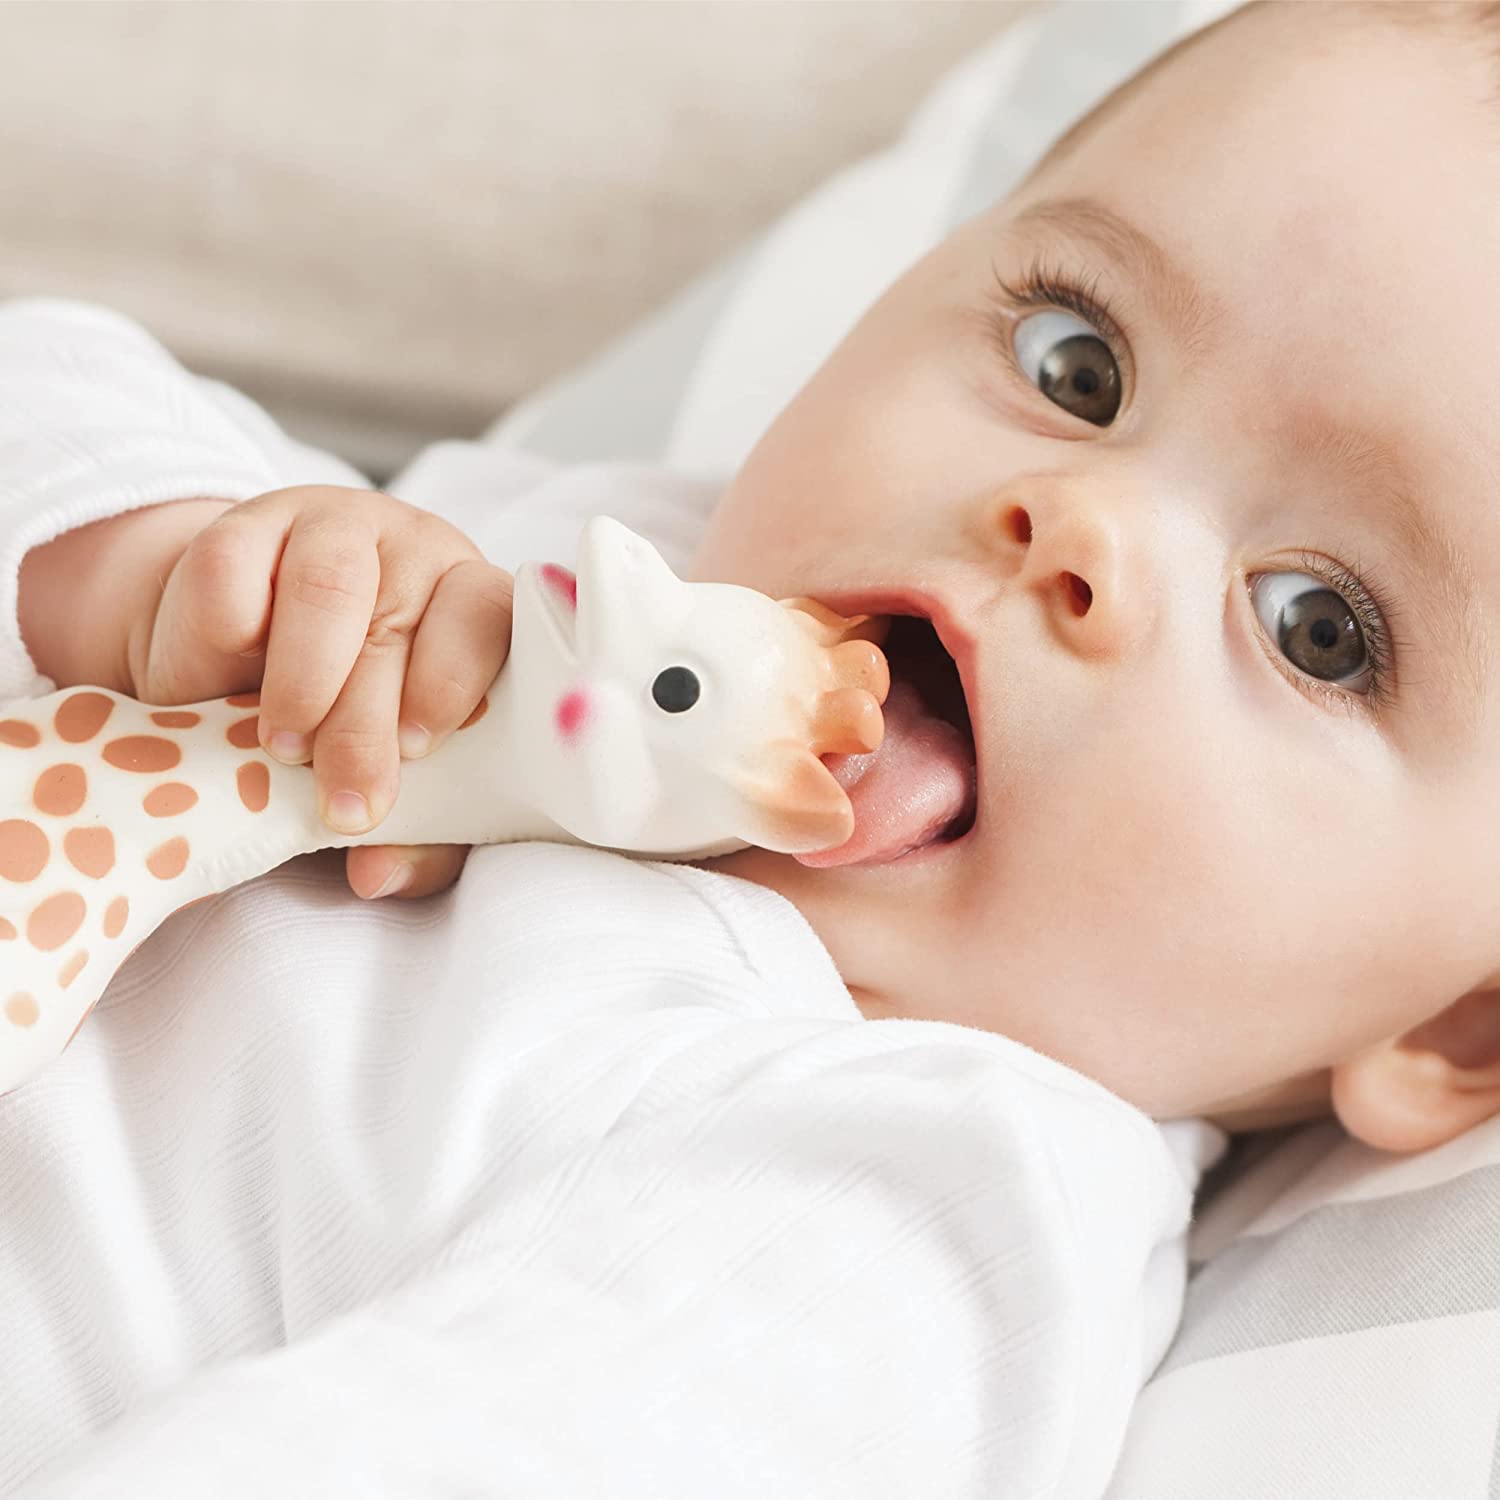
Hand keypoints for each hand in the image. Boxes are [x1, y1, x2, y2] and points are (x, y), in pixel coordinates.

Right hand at [22, 485, 513, 900]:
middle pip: (402, 622)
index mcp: (471, 605)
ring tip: (283, 748)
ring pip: (330, 587)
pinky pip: (236, 569)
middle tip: (346, 801)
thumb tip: (378, 875)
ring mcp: (329, 528)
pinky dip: (231, 631)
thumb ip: (412, 832)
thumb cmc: (341, 723)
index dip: (455, 679)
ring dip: (307, 678)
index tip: (421, 750)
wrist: (228, 662)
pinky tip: (227, 676)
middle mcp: (414, 555)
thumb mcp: (386, 778)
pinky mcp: (242, 527)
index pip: (490, 616)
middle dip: (369, 724)